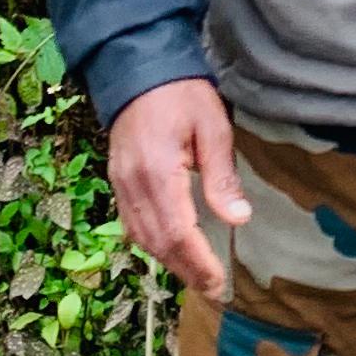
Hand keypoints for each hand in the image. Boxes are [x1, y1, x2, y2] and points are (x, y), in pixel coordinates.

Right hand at [107, 75, 251, 299]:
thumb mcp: (213, 127)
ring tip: (196, 276)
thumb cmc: (181, 93)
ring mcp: (120, 183)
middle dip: (186, 270)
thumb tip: (238, 220)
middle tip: (213, 289)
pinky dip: (151, 242)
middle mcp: (133, 184)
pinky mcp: (117, 179)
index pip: (177, 232)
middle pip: (157, 242)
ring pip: (140, 237)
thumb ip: (222, 177)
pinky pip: (130, 223)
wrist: (137, 66)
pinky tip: (169, 249)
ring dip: (168, 261)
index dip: (198, 263)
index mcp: (158, 173)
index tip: (219, 282)